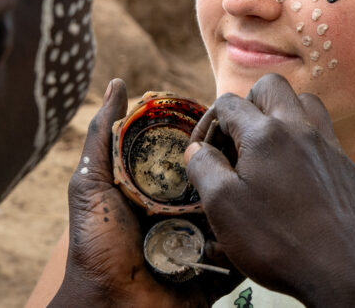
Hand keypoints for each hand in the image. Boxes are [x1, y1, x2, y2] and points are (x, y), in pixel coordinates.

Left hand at [50, 79, 242, 307]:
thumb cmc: (95, 246)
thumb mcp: (91, 183)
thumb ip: (102, 135)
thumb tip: (118, 83)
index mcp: (161, 190)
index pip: (193, 154)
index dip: (209, 134)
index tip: (229, 115)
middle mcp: (186, 213)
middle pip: (218, 180)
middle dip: (235, 165)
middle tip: (254, 148)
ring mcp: (205, 243)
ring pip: (237, 213)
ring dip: (246, 202)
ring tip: (263, 182)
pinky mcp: (219, 271)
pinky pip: (243, 252)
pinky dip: (250, 241)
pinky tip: (260, 222)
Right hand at [184, 74, 354, 306]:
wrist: (337, 273)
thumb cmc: (275, 241)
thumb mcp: (222, 207)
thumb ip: (204, 167)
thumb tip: (198, 150)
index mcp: (266, 133)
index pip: (228, 103)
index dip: (207, 123)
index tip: (203, 152)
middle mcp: (302, 129)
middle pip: (272, 87)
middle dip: (248, 103)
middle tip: (236, 138)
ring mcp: (330, 147)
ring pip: (307, 103)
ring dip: (283, 114)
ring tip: (267, 147)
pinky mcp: (348, 169)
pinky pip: (327, 138)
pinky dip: (307, 144)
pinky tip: (297, 175)